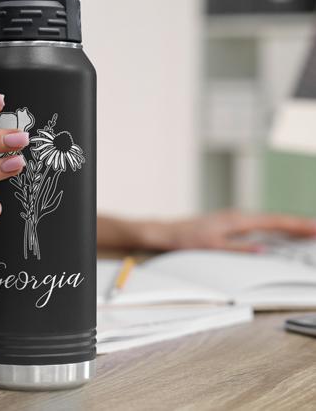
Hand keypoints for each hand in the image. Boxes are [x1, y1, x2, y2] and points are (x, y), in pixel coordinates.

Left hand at [165, 210, 315, 252]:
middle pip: (275, 220)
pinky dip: (274, 228)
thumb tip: (263, 251)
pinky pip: (259, 225)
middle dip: (298, 224)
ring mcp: (235, 219)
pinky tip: (280, 233)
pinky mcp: (230, 223)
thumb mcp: (212, 247)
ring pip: (268, 221)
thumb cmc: (187, 239)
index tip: (315, 228)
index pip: (274, 222)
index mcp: (237, 220)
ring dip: (288, 226)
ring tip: (308, 231)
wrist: (168, 232)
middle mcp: (238, 216)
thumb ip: (238, 249)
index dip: (296, 225)